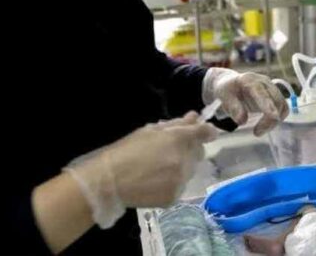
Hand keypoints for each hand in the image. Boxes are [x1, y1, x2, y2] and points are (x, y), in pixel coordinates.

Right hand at [63, 112, 215, 226]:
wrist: (109, 181)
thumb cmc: (126, 151)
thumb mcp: (149, 131)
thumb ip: (176, 124)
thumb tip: (195, 118)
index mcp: (177, 139)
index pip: (205, 133)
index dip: (206, 131)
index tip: (205, 132)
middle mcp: (184, 160)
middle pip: (199, 152)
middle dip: (190, 149)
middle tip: (171, 151)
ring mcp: (180, 181)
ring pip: (191, 170)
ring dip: (182, 167)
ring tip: (160, 168)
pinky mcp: (174, 197)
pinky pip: (181, 186)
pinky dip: (173, 183)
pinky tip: (156, 181)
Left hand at [210, 70, 289, 135]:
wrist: (231, 83)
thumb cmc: (227, 90)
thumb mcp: (224, 97)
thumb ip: (233, 107)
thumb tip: (242, 121)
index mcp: (249, 80)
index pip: (261, 92)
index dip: (268, 104)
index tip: (273, 116)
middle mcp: (263, 81)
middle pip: (276, 100)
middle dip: (270, 119)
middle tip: (256, 133)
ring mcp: (271, 87)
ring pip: (282, 105)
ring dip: (273, 122)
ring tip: (258, 131)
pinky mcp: (275, 95)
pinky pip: (283, 108)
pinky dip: (275, 120)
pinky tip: (264, 126)